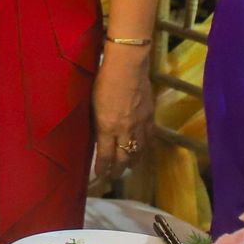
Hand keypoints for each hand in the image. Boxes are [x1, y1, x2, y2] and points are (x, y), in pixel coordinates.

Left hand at [91, 48, 154, 182]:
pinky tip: (141, 151)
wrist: (127, 67)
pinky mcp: (150, 117)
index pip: (104, 154)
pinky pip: (148, 139)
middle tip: (113, 177)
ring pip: (138, 151)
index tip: (99, 175)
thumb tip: (98, 136)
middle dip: (117, 170)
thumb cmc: (103, 81)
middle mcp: (125, 130)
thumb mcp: (93, 104)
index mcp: (107, 126)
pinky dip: (144, 148)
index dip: (102, 168)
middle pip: (123, 157)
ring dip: (132, 162)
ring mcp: (140, 124)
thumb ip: (97, 123)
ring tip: (127, 168)